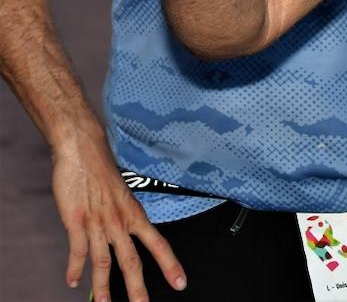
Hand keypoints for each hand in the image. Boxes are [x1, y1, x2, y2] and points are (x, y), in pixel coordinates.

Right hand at [52, 128, 185, 300]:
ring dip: (103, 288)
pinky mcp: (76, 222)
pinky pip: (78, 251)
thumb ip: (123, 217)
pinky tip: (73, 282)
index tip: (180, 282)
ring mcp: (98, 224)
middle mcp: (120, 222)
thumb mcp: (121, 196)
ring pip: (104, 262)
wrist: (84, 151)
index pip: (159, 244)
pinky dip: (75, 269)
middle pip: (132, 261)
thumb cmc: (102, 171)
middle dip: (138, 288)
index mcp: (134, 215)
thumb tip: (122, 234)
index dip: (171, 264)